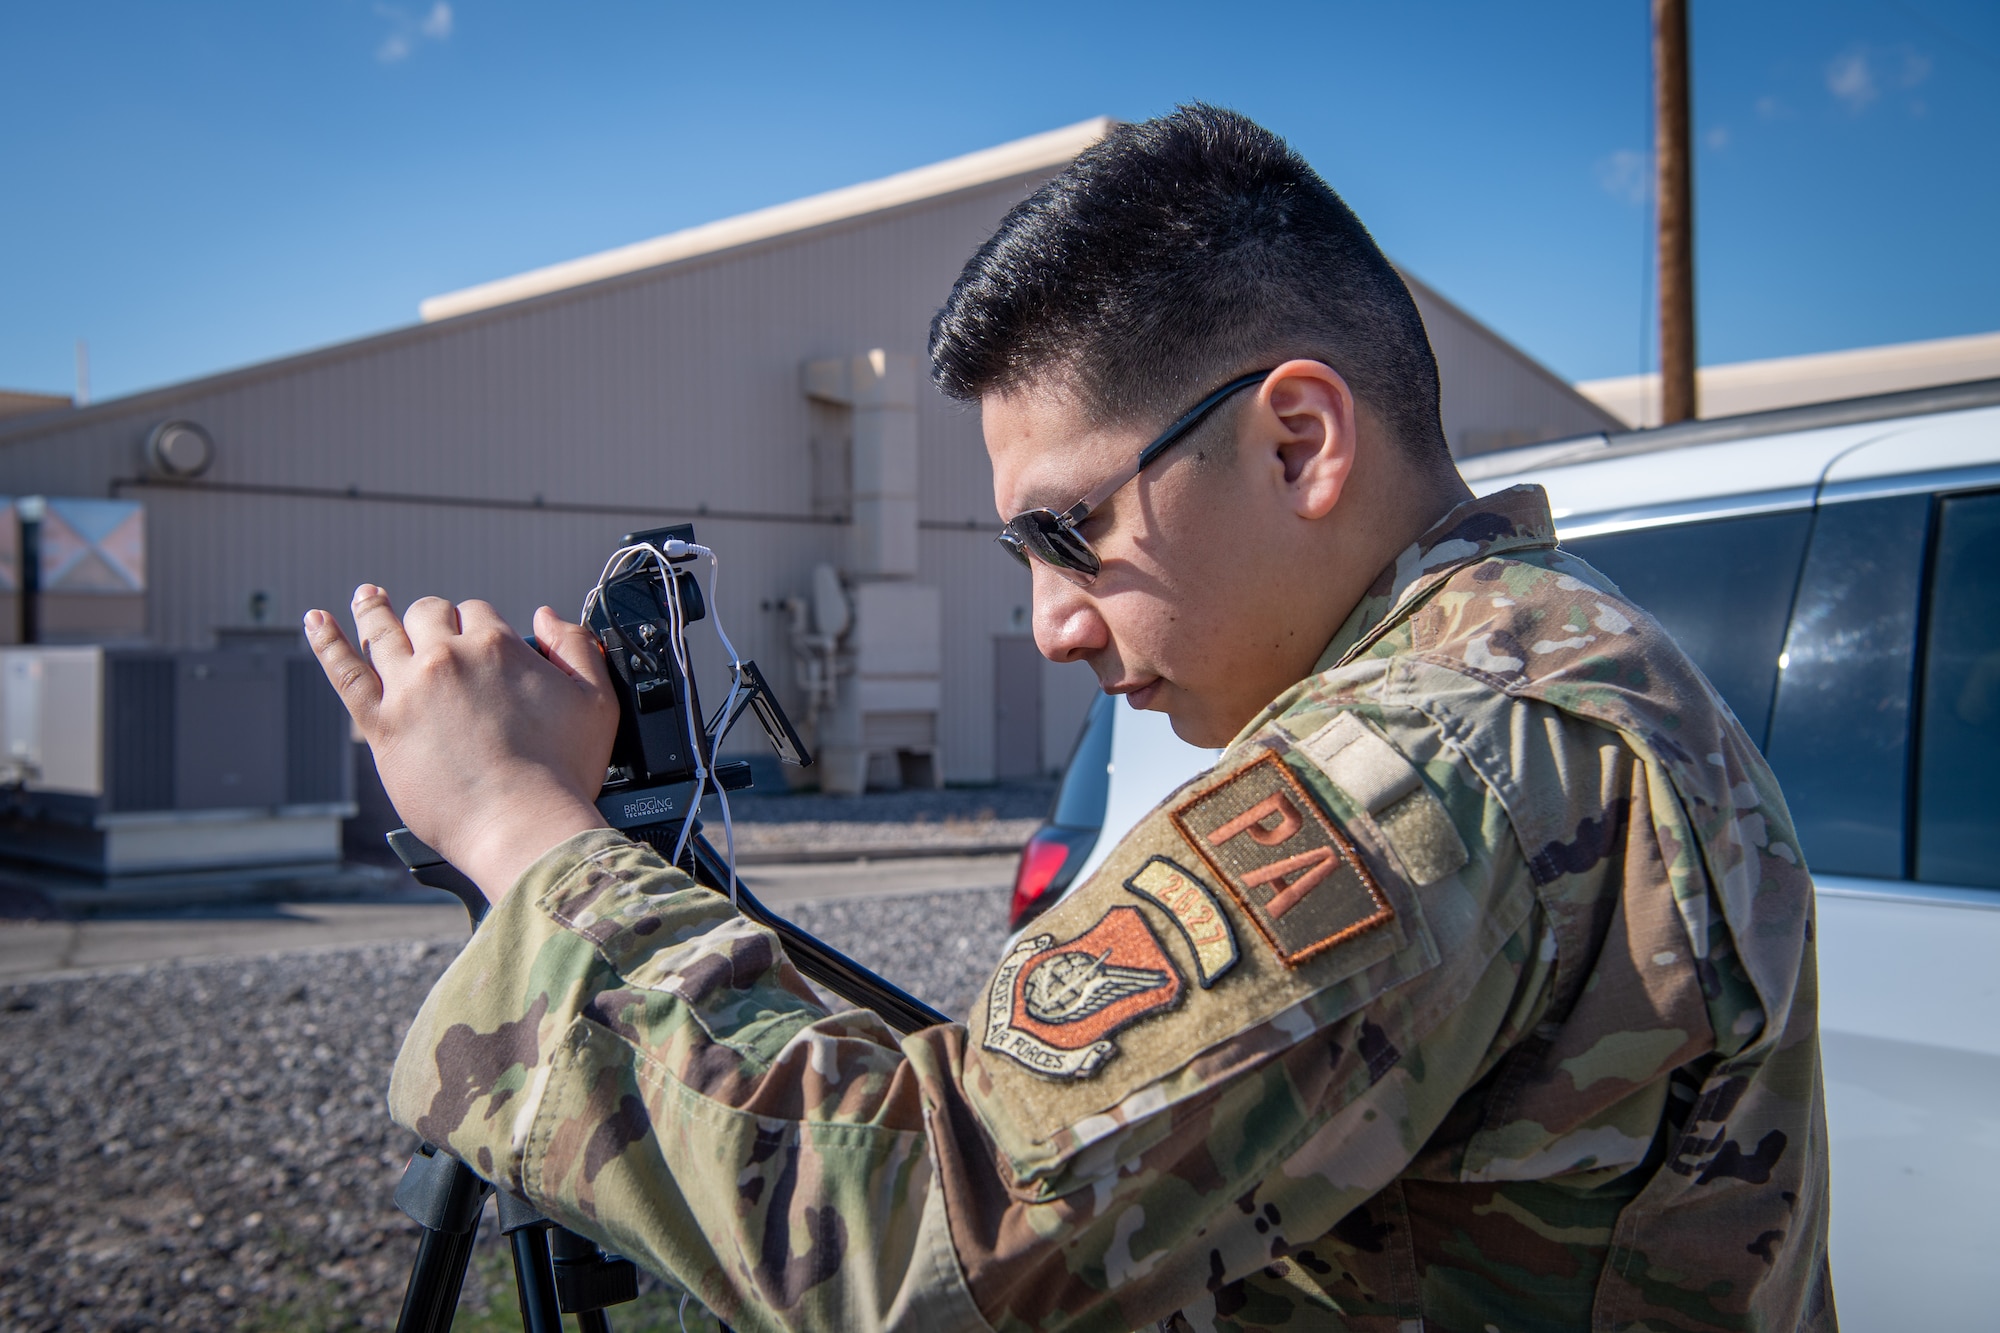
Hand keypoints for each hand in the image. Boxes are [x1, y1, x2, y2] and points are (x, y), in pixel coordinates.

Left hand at [305, 586, 617, 901]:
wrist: (521, 825)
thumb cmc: (563, 772)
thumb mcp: (598, 700)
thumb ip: (576, 647)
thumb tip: (546, 616)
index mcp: (497, 647)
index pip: (479, 613)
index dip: (480, 628)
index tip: (482, 648)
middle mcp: (448, 658)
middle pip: (430, 614)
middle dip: (433, 618)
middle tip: (432, 630)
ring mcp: (408, 689)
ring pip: (382, 631)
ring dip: (375, 609)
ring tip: (369, 597)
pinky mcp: (380, 725)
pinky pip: (344, 671)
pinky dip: (327, 641)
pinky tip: (317, 621)